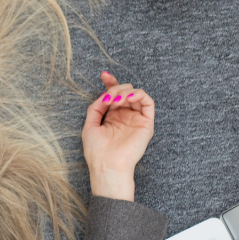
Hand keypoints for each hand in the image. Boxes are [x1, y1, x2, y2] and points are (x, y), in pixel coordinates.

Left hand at [81, 71, 155, 200]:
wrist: (107, 164)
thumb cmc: (97, 150)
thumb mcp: (90, 125)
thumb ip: (95, 108)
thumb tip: (103, 95)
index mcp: (112, 116)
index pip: (114, 95)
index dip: (111, 83)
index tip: (104, 75)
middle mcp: (125, 116)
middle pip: (125, 92)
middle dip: (116, 88)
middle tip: (108, 98)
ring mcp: (136, 119)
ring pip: (136, 94)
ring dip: (126, 91)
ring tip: (117, 100)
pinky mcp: (146, 124)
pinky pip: (148, 103)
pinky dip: (140, 95)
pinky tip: (129, 98)